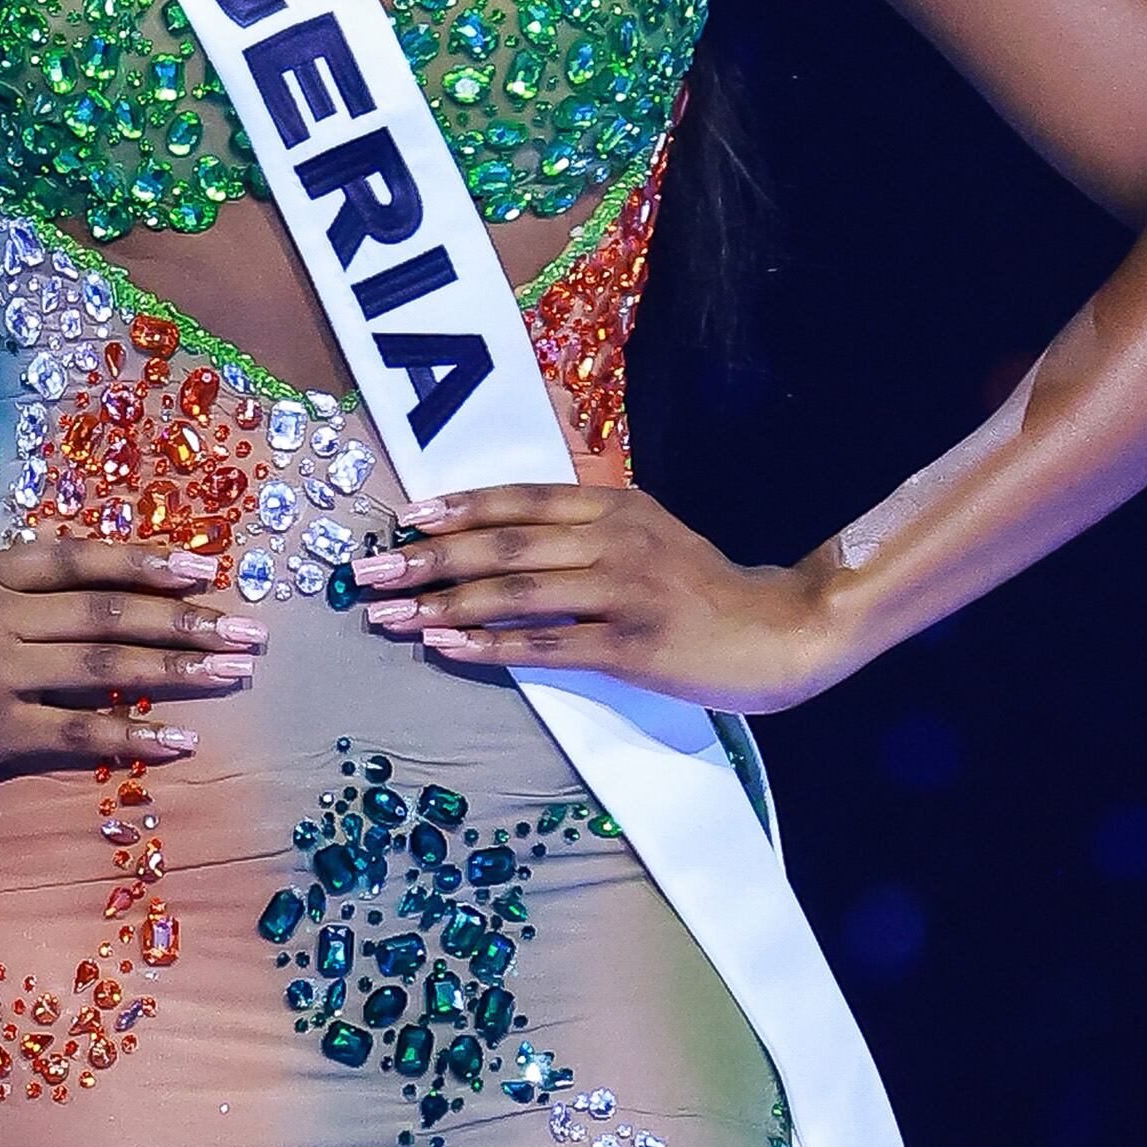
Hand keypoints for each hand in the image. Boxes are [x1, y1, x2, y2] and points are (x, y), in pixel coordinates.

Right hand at [0, 538, 263, 785]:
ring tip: (231, 674)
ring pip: (103, 669)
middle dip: (187, 621)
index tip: (208, 570)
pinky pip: (76, 733)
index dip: (150, 562)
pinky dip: (134, 735)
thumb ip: (28, 583)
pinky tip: (181, 739)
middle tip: (249, 633)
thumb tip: (113, 575)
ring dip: (176, 671)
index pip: (86, 559)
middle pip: (109, 613)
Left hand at [345, 485, 845, 714]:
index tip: (403, 517)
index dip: (458, 507)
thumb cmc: (701, 587)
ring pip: (514, 595)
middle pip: (503, 545)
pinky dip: (487, 646)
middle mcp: (614, 539)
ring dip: (442, 605)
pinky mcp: (630, 647)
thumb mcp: (647, 534)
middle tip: (369, 573)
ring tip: (390, 617)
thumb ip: (585, 527)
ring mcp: (622, 592)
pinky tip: (446, 647)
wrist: (776, 632)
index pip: (519, 498)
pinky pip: (543, 646)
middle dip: (427, 558)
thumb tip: (505, 533)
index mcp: (614, 505)